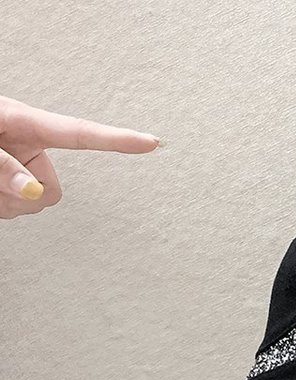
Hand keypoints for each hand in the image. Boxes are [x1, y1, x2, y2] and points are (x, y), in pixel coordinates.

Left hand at [0, 94, 160, 219]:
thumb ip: (5, 165)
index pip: (81, 134)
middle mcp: (26, 145)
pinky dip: (0, 205)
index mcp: (25, 123)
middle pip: (51, 189)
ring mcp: (17, 165)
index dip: (119, 139)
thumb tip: (31, 191)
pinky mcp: (7, 184)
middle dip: (23, 195)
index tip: (150, 142)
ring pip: (34, 204)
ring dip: (6, 202)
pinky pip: (16, 210)